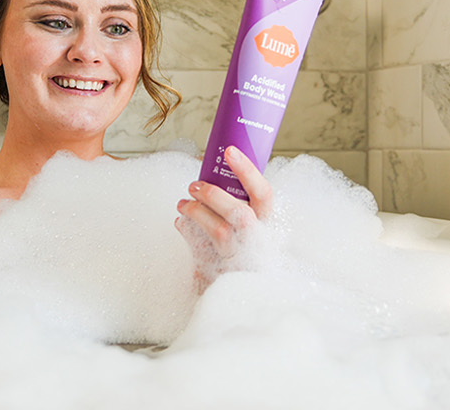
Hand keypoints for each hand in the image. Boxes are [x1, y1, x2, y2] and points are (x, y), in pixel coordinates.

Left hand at [175, 146, 273, 290]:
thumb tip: (209, 180)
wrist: (244, 296)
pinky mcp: (223, 273)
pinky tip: (181, 224)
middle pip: (240, 212)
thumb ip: (234, 207)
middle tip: (195, 185)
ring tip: (184, 204)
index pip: (264, 194)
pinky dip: (188, 232)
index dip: (248, 171)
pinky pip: (201, 250)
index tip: (230, 151)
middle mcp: (258, 241)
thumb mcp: (248, 230)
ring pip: (219, 231)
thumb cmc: (245, 254)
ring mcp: (240, 258)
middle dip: (214, 194)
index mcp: (268, 225)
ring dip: (197, 212)